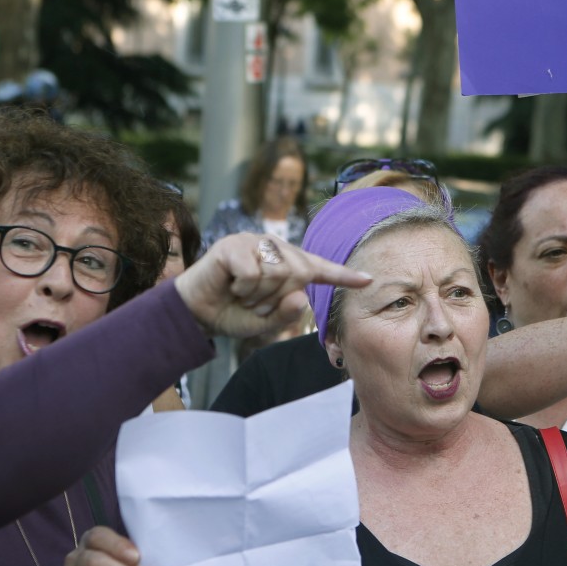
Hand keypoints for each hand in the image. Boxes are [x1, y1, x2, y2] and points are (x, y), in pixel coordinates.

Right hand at [174, 233, 371, 338]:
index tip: (368, 280)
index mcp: (288, 265)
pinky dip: (244, 288)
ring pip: (277, 273)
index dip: (344, 275)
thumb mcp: (266, 322)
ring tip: (243, 295)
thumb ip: (287, 313)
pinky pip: (254, 272)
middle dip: (276, 299)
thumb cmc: (234, 313)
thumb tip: (301, 296)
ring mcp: (255, 243)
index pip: (321, 270)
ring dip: (259, 295)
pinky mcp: (234, 244)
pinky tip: (232, 285)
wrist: (198, 313)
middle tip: (256, 304)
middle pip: (298, 274)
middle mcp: (275, 249)